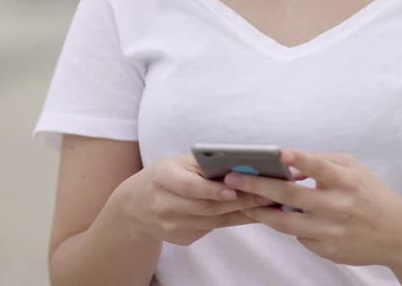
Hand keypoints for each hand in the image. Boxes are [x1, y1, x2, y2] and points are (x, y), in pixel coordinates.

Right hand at [120, 154, 272, 246]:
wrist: (136, 205)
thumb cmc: (165, 176)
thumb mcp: (178, 163)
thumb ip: (205, 164)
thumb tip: (242, 166)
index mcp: (162, 178)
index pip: (189, 186)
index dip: (212, 189)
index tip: (235, 188)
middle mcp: (164, 205)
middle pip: (206, 207)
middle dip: (239, 202)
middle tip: (266, 195)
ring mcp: (171, 226)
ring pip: (213, 221)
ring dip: (242, 213)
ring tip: (265, 203)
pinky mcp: (180, 239)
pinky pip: (211, 229)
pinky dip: (232, 220)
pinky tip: (249, 213)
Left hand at [225, 150, 401, 266]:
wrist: (398, 234)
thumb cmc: (370, 194)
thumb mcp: (354, 169)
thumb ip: (323, 162)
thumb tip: (288, 161)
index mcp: (346, 181)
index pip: (320, 167)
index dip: (300, 161)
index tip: (279, 154)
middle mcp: (338, 206)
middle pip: (290, 197)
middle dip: (257, 186)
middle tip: (232, 178)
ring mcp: (332, 231)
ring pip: (286, 223)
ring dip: (261, 211)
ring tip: (243, 201)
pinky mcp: (328, 250)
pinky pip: (299, 236)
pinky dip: (286, 225)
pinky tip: (273, 216)